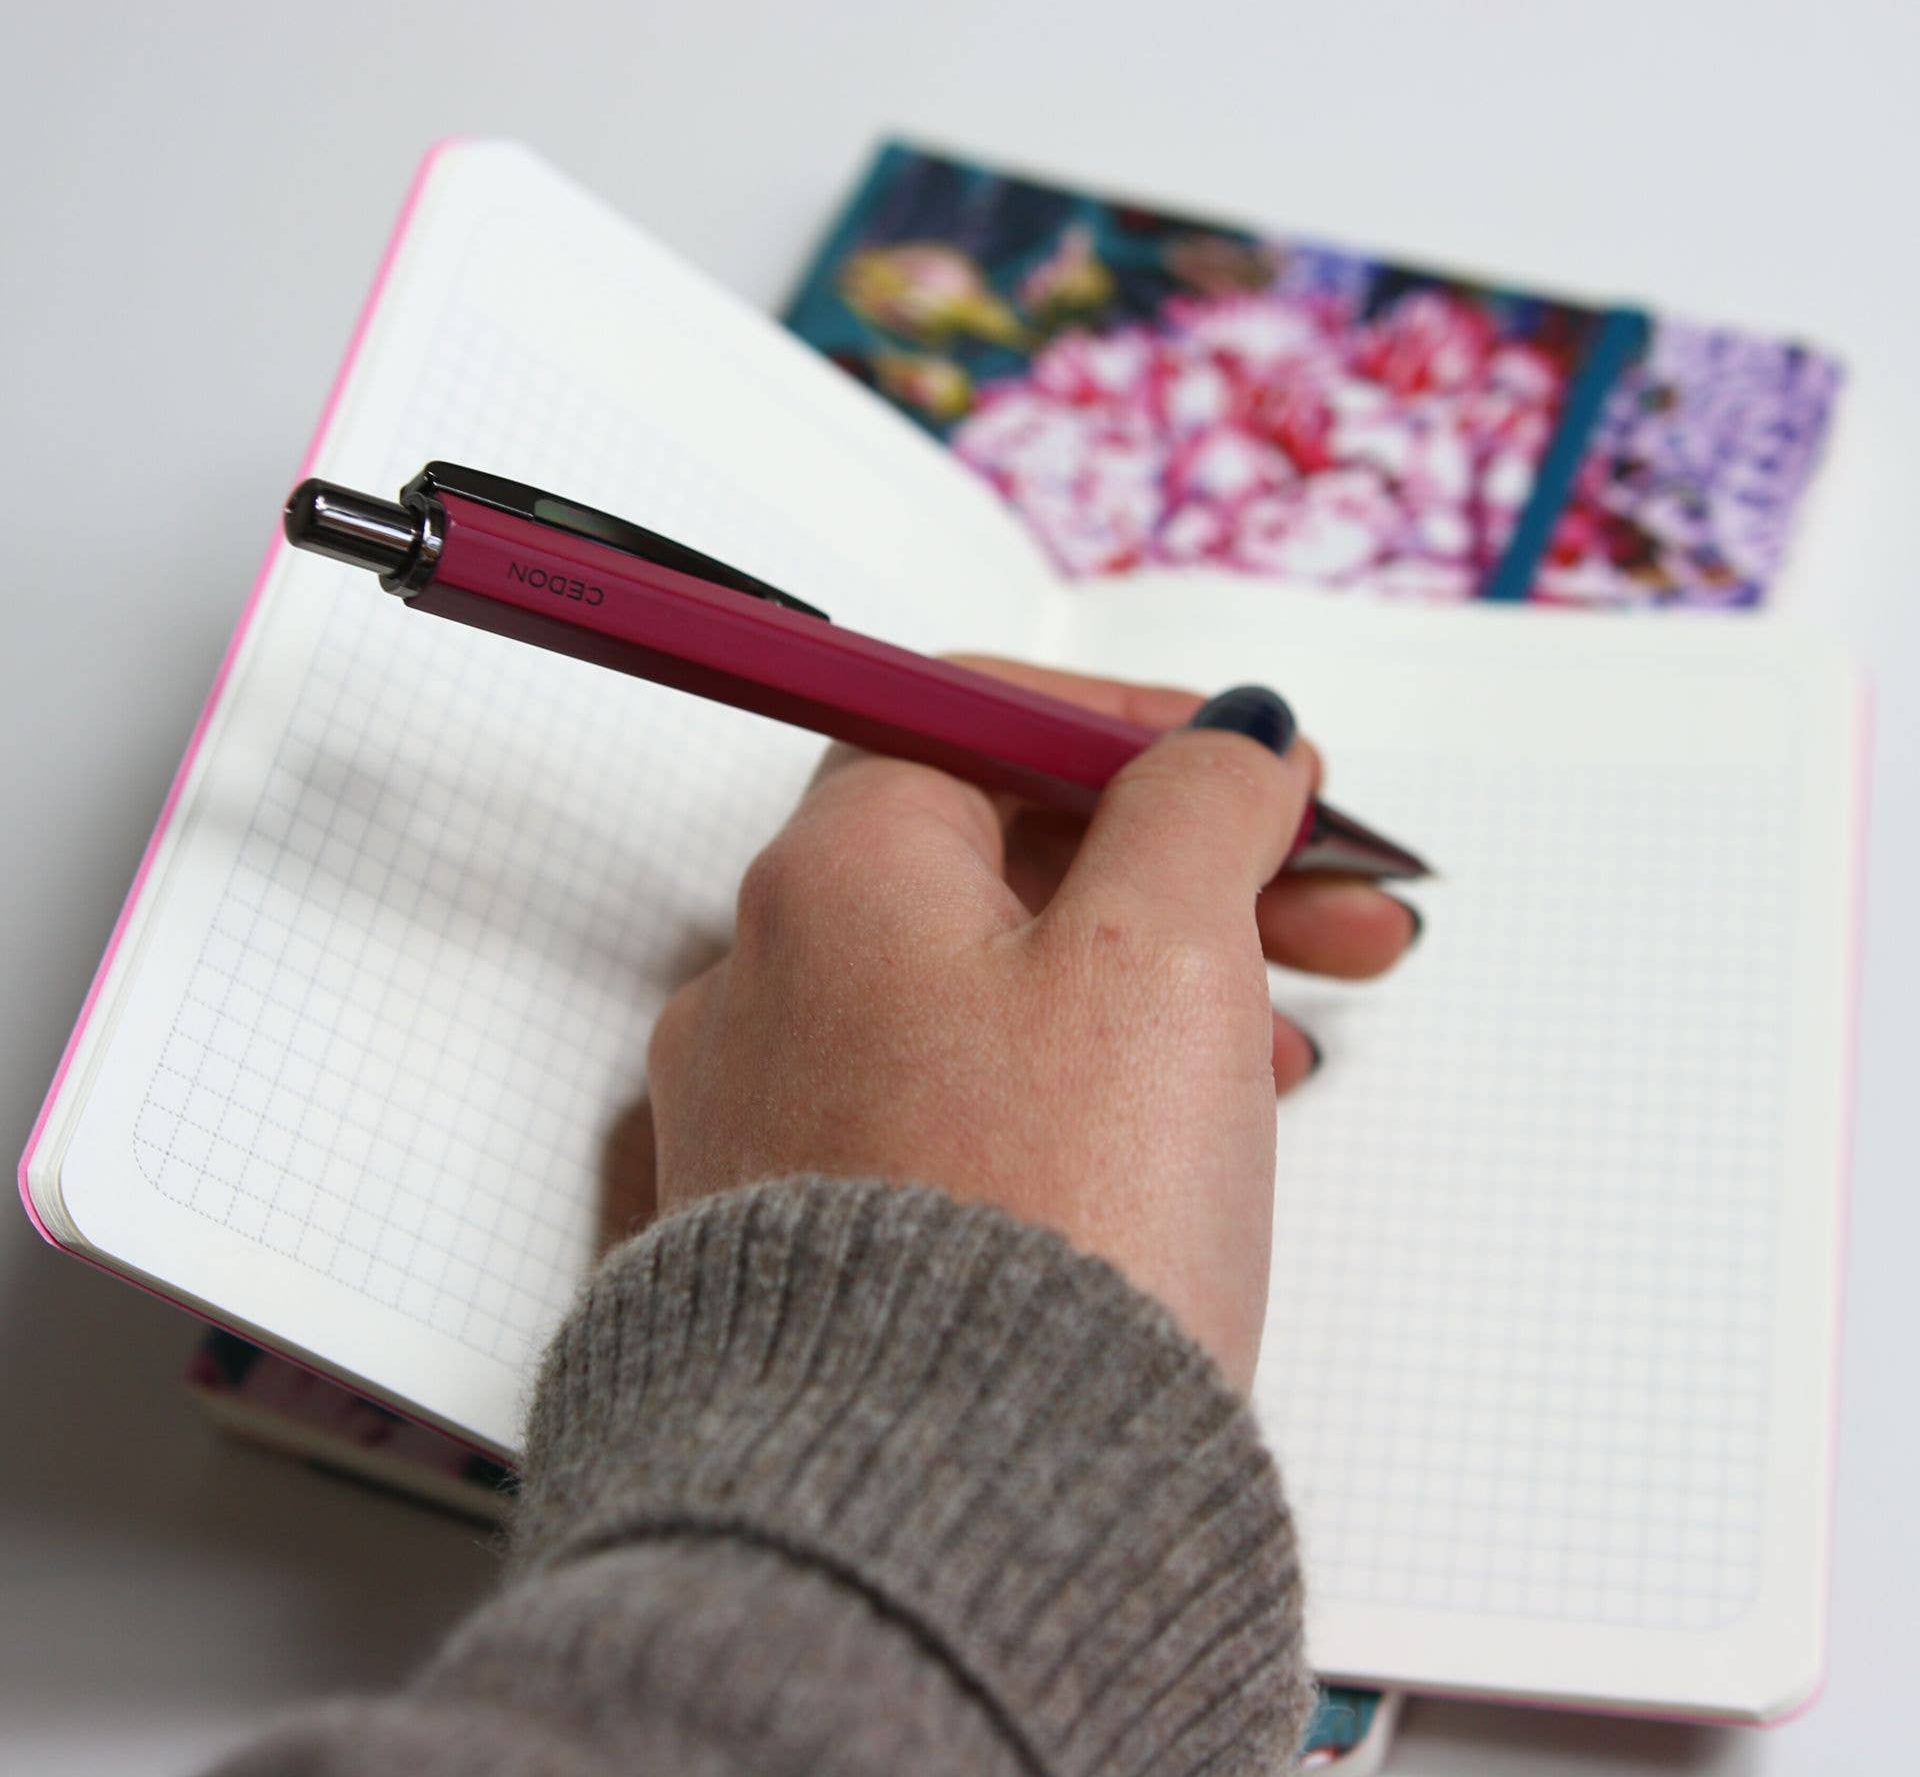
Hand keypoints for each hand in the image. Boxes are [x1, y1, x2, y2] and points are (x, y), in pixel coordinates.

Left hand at [640, 659, 1417, 1390]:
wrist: (940, 1515)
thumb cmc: (1044, 1220)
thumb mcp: (1162, 951)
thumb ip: (1198, 806)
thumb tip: (1224, 740)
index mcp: (832, 876)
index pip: (976, 722)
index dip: (1137, 731)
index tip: (1259, 770)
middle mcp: (772, 979)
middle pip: (1002, 864)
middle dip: (1191, 871)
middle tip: (1340, 904)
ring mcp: (781, 1113)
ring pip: (997, 991)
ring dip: (1162, 984)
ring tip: (1306, 1036)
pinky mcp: (817, 1229)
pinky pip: (963, 1105)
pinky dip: (1083, 1085)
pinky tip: (1198, 1127)